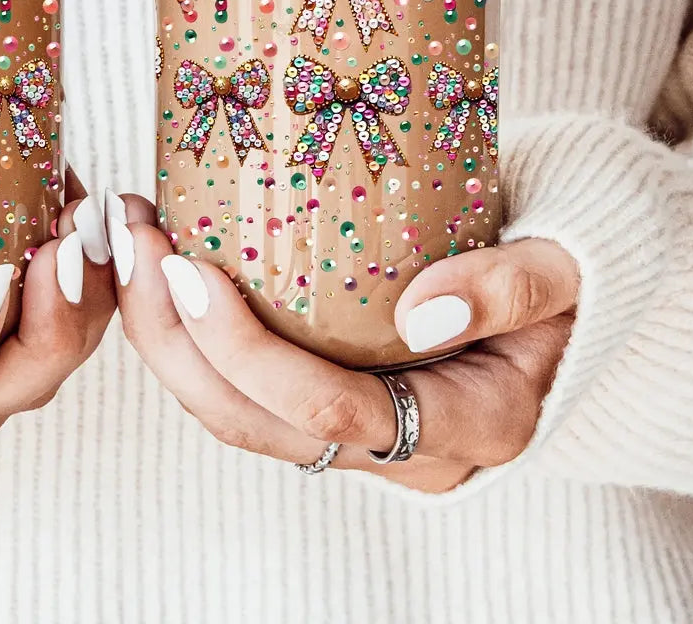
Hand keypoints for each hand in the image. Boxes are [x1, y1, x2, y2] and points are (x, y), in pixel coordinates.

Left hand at [108, 194, 577, 491]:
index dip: (246, 350)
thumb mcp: (563, 271)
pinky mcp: (325, 398)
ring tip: (129, 245)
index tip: (188, 271)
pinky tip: (159, 265)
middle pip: (255, 422)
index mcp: (467, 425)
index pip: (331, 410)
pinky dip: (186, 332)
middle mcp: (402, 448)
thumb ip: (511, 288)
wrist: (558, 294)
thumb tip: (422, 314)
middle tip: (133, 243)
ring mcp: (359, 430)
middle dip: (173, 338)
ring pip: (232, 413)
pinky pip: (238, 386)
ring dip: (163, 335)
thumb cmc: (562, 278)